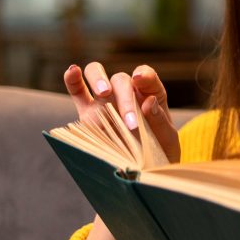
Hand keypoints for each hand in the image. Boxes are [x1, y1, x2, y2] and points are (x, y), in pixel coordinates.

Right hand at [64, 61, 179, 163]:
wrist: (145, 168)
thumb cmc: (161, 150)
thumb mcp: (167, 138)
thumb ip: (159, 120)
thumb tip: (148, 101)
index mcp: (150, 94)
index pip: (146, 76)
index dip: (144, 74)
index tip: (140, 78)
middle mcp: (126, 93)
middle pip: (120, 80)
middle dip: (125, 97)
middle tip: (130, 121)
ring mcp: (105, 101)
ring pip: (96, 75)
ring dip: (98, 79)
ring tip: (103, 92)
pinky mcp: (88, 113)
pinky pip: (77, 92)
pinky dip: (72, 80)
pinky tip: (72, 71)